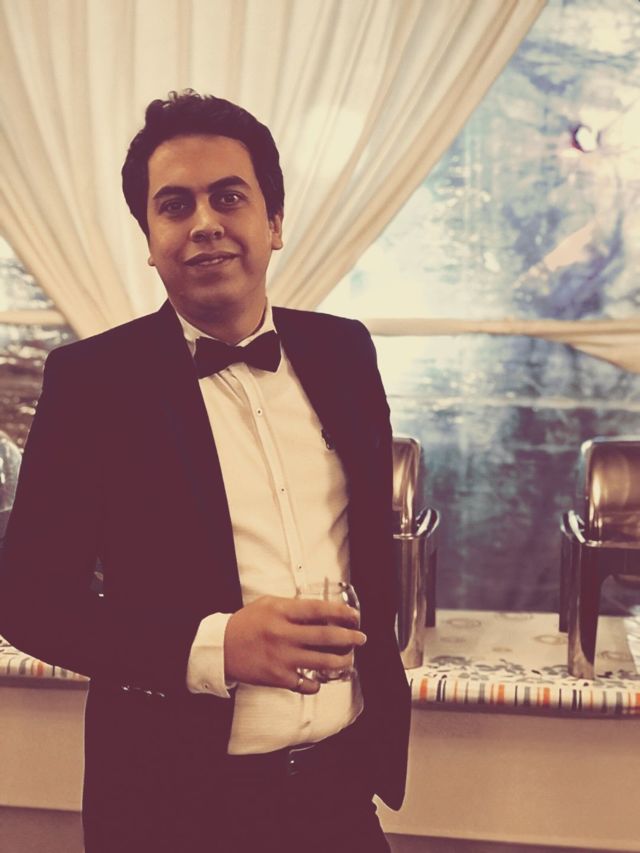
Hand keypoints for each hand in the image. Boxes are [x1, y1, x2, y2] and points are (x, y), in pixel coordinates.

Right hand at [224, 595, 365, 692]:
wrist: (221, 648)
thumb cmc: (246, 623)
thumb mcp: (268, 604)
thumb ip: (293, 606)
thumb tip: (321, 610)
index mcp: (281, 612)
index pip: (319, 610)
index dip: (341, 613)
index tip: (354, 616)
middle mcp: (283, 634)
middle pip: (326, 637)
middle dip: (349, 638)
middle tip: (361, 638)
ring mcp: (282, 658)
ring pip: (322, 662)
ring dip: (342, 661)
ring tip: (349, 659)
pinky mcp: (278, 677)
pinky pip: (306, 683)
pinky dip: (317, 683)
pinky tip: (321, 679)